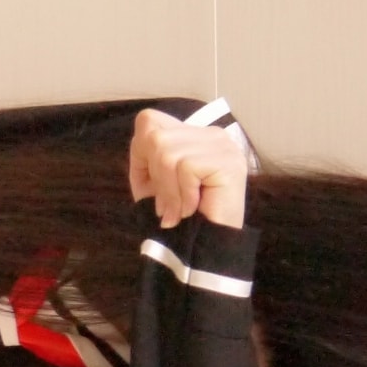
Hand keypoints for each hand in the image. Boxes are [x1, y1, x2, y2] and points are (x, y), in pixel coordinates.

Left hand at [129, 107, 249, 228]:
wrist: (208, 246)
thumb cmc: (183, 216)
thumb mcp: (156, 183)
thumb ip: (147, 158)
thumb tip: (140, 141)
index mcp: (195, 135)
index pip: (150, 120)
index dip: (139, 151)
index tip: (149, 183)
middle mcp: (211, 135)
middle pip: (155, 136)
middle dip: (153, 176)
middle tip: (166, 204)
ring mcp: (222, 146)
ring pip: (168, 154)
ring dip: (168, 190)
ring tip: (178, 210)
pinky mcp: (227, 161)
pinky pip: (186, 168)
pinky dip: (183, 194)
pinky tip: (193, 208)